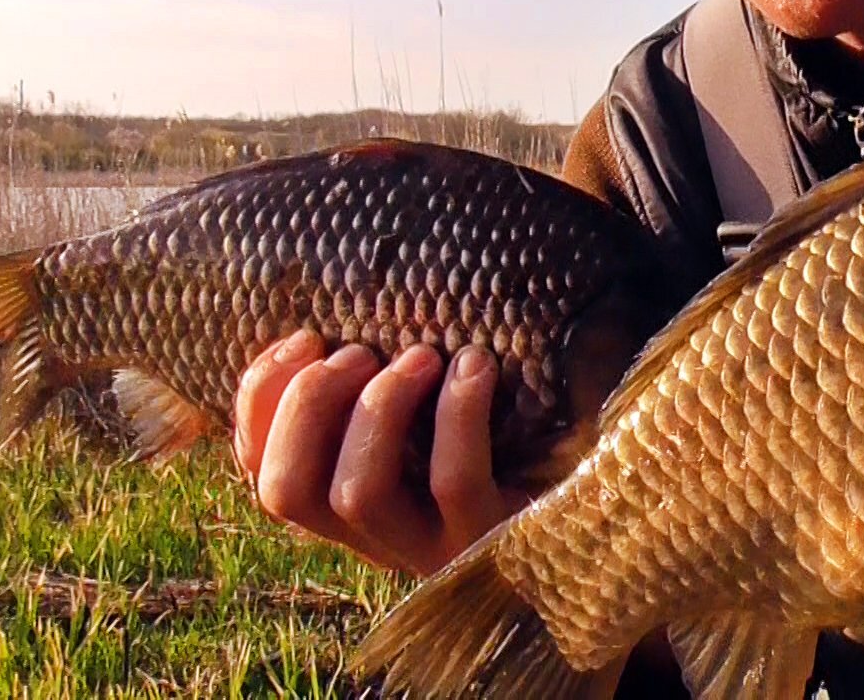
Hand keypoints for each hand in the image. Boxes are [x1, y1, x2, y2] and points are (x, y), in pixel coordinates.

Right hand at [232, 331, 528, 575]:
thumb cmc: (514, 437)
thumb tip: (337, 313)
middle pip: (287, 490)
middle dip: (307, 405)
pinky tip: (475, 367)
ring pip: (359, 492)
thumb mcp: (435, 415)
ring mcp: (432, 550)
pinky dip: (456, 413)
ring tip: (421, 356)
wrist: (604, 507)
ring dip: (377, 407)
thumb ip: (383, 382)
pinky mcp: (493, 540)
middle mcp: (377, 539)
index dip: (259, 402)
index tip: (302, 340)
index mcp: (349, 507)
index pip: (261, 473)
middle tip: (358, 352)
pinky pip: (454, 482)